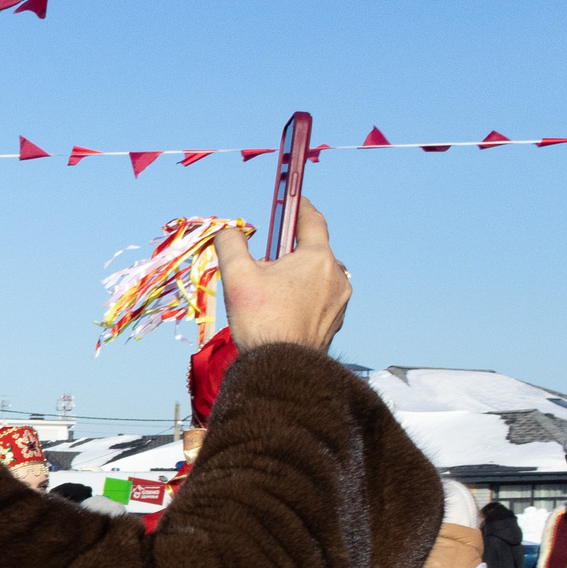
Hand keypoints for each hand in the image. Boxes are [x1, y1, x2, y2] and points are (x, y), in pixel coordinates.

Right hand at [212, 199, 350, 352]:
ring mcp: (340, 300)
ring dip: (296, 279)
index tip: (294, 200)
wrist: (282, 367)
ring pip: (315, 277)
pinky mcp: (335, 321)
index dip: (300, 207)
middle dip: (290, 254)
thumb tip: (227, 232)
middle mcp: (336, 275)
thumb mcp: (237, 277)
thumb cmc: (261, 320)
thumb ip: (230, 246)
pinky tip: (282, 314)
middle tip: (265, 266)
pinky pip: (319, 300)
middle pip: (311, 252)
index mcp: (317, 257)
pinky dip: (303, 299)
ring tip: (270, 296)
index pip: (312, 221)